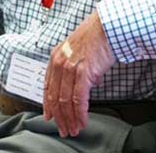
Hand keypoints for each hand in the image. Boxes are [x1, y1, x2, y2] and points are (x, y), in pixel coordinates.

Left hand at [43, 11, 116, 137]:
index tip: (49, 116)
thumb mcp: (78, 50)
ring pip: (65, 101)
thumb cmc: (97, 35)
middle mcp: (59, 63)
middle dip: (59, 117)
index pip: (47, 86)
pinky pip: (78, 99)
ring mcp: (70, 68)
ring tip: (74, 129)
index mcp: (56, 57)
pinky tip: (82, 120)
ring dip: (70, 119)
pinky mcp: (83, 73)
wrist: (108, 26)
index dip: (48, 104)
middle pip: (55, 97)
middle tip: (63, 128)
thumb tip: (86, 82)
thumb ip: (77, 66)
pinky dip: (80, 113)